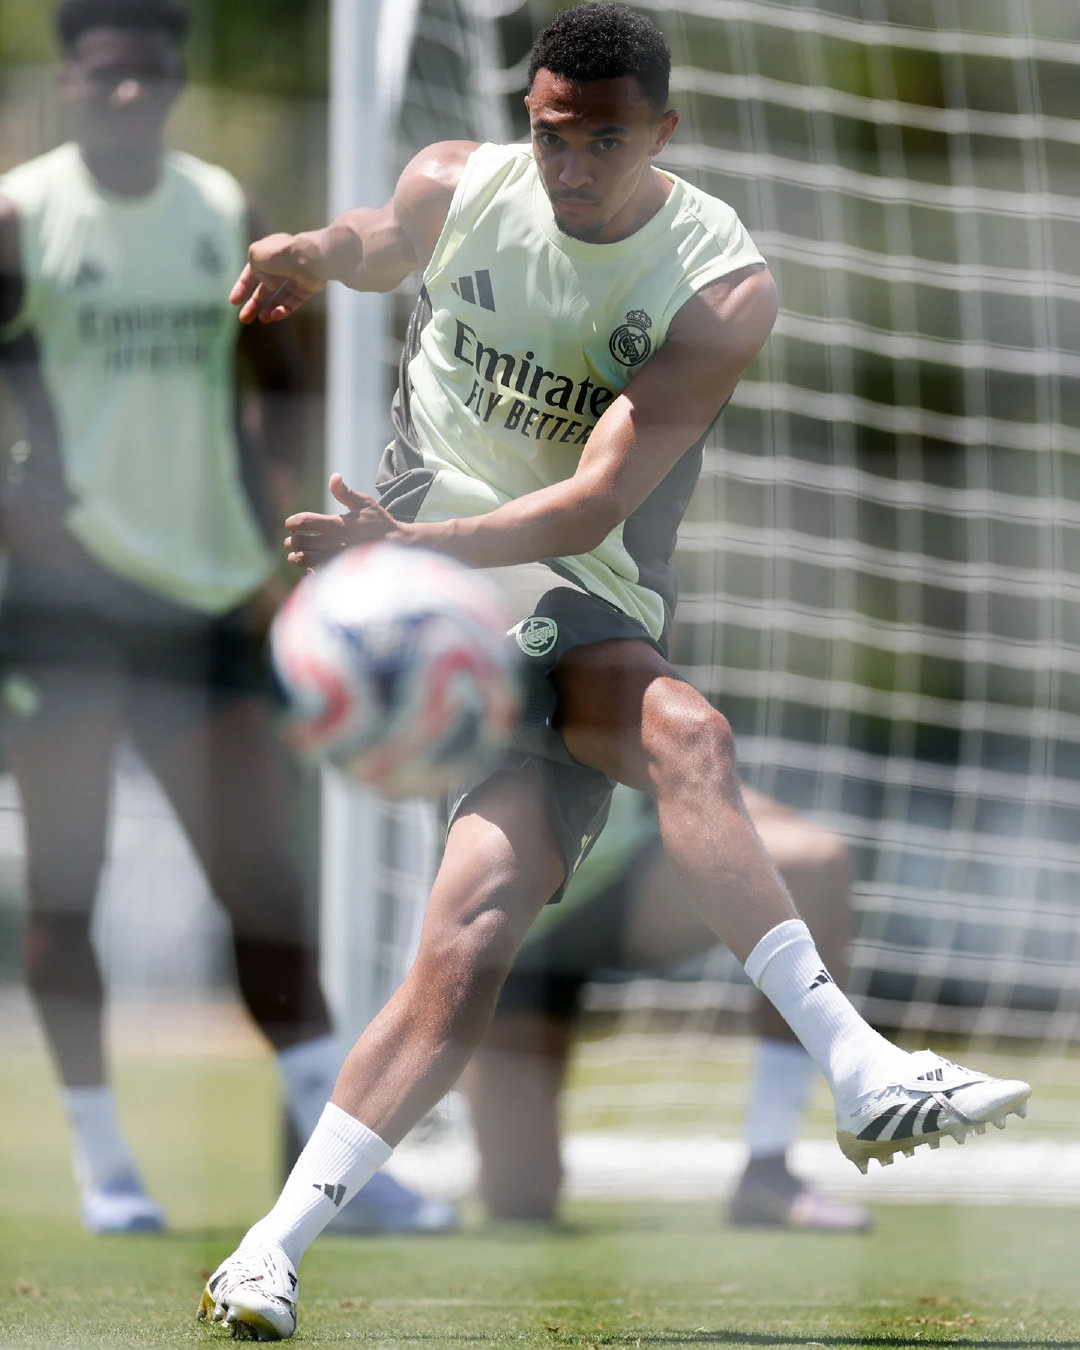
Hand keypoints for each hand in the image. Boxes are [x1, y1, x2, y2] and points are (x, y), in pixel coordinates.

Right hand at [229, 232, 325, 324]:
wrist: (308, 259)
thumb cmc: (281, 254)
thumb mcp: (256, 255)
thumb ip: (254, 268)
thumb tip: (267, 285)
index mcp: (269, 253)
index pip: (252, 272)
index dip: (242, 287)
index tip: (233, 302)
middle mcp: (283, 264)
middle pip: (265, 289)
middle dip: (254, 304)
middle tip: (244, 319)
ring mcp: (296, 277)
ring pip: (280, 298)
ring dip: (270, 309)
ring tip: (263, 319)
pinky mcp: (307, 288)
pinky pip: (293, 302)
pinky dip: (284, 309)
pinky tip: (275, 315)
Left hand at [283, 473, 402, 567]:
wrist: (397, 547)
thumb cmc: (380, 524)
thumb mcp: (365, 503)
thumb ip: (346, 492)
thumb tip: (334, 476)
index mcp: (335, 524)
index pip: (303, 521)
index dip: (292, 522)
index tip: (291, 524)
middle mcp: (332, 542)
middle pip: (298, 541)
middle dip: (291, 541)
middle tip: (293, 540)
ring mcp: (334, 558)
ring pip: (302, 559)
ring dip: (296, 556)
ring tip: (298, 554)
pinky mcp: (339, 571)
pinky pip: (315, 574)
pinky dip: (307, 571)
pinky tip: (310, 568)